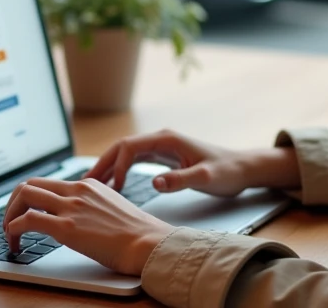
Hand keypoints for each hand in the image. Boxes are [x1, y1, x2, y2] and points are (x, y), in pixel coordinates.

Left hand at [2, 176, 174, 275]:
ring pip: (24, 195)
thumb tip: (79, 219)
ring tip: (10, 233)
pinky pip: (28, 220)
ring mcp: (71, 207)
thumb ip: (92, 207)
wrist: (148, 243)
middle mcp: (77, 190)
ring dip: (9, 215)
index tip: (25, 213)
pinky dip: (14, 229)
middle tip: (10, 222)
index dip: (30, 198)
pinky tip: (16, 242)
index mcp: (88, 185)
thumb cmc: (136, 234)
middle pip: (30, 184)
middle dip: (13, 203)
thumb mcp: (112, 209)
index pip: (48, 182)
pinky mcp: (67, 227)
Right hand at [83, 128, 300, 196]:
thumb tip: (155, 183)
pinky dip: (121, 172)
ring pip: (126, 154)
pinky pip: (134, 161)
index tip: (111, 188)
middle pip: (122, 148)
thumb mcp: (205, 178)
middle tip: (85, 185)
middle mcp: (161, 139)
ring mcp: (161, 148)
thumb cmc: (227, 171)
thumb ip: (181, 180)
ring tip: (92, 187)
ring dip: (109, 168)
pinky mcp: (164, 158)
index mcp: (167, 139)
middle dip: (103, 164)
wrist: (243, 169)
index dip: (116, 165)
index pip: (130, 147)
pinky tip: (114, 186)